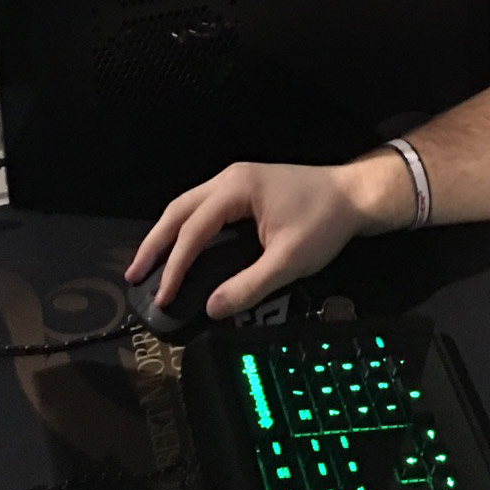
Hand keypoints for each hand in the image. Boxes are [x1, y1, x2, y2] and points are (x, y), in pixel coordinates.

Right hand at [125, 155, 408, 318]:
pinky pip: (204, 207)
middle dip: (155, 243)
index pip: (194, 230)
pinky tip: (181, 247)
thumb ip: (249, 286)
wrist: (355, 195)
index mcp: (238, 189)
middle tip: (134, 276)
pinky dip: (186, 227)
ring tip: (148, 264)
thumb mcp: (289, 260)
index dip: (174, 265)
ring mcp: (237, 181)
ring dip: (167, 233)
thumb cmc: (324, 222)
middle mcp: (231, 179)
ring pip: (189, 205)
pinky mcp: (245, 189)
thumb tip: (210, 309)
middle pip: (180, 209)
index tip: (162, 296)